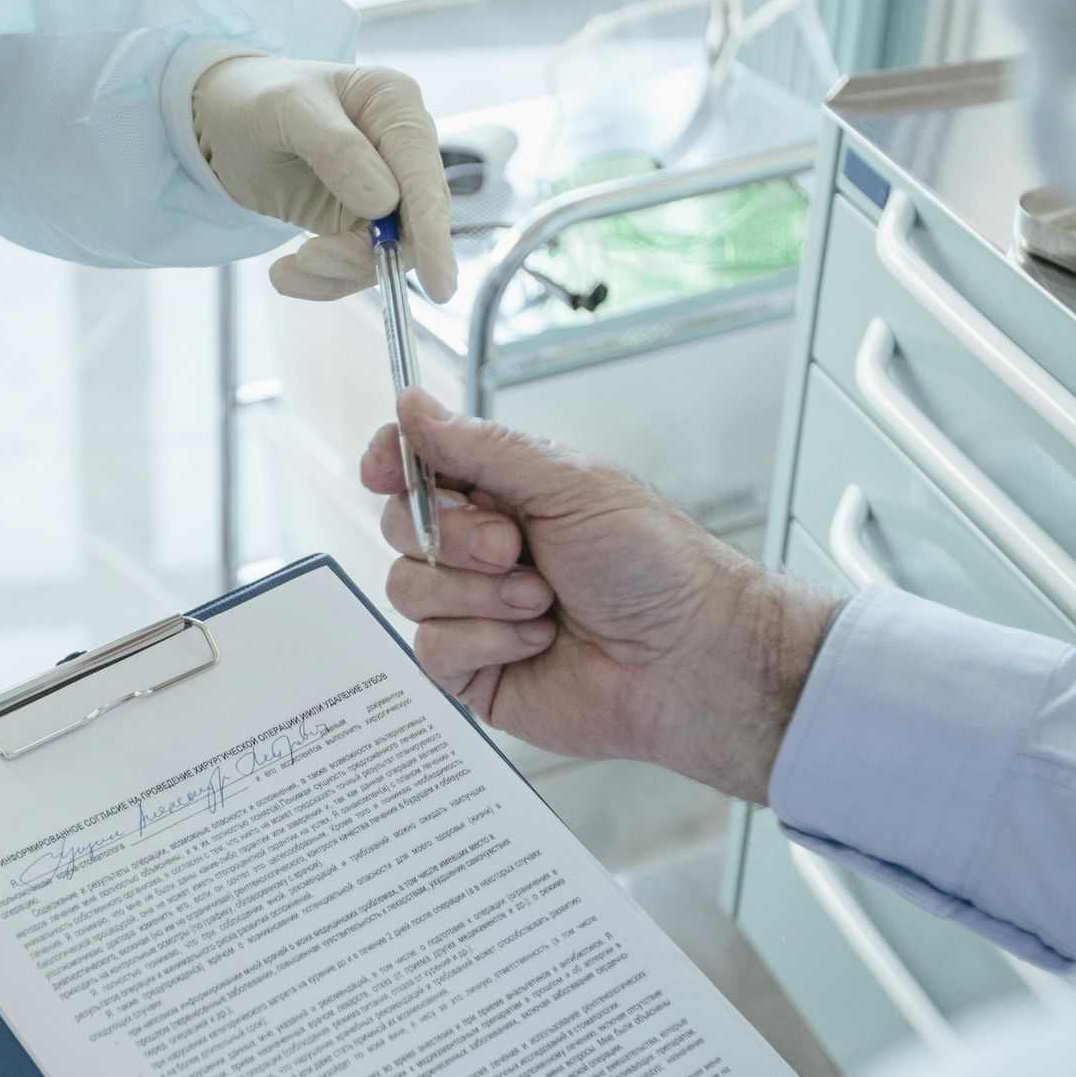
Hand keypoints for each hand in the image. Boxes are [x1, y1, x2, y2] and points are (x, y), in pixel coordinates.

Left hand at [190, 55, 456, 303]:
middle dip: (367, 254)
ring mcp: (384, 188)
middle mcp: (401, 147)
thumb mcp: (287, 109)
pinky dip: (324, 279)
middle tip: (311, 259)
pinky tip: (285, 272)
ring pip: (387, 253)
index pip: (424, 175)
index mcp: (395, 104)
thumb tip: (385, 202)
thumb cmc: (255, 98)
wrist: (220, 119)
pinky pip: (358, 264)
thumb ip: (336, 148)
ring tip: (289, 267)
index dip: (433, 233)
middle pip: (416, 223)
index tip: (437, 285)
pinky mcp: (359, 220)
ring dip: (339, 270)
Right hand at [361, 392, 839, 805]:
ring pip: (409, 589)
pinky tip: (538, 641)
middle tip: (512, 545)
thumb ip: (479, 446)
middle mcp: (483, 551)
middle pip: (401, 527)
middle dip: (453, 536)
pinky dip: (486, 640)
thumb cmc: (654, 565)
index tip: (385, 468)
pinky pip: (431, 649)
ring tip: (542, 600)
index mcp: (505, 495)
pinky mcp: (475, 670)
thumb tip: (411, 406)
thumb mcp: (567, 483)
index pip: (418, 468)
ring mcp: (475, 612)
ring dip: (478, 594)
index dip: (393, 463)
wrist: (691, 656)